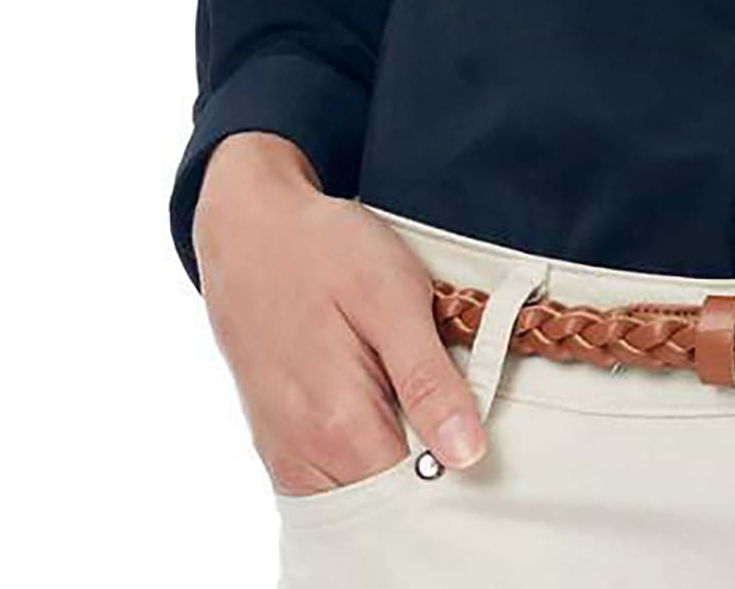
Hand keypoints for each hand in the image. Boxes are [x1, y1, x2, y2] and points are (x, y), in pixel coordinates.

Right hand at [194, 133, 486, 496]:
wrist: (251, 232)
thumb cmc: (328, 253)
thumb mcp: (395, 299)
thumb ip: (429, 382)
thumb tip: (467, 455)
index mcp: (339, 423)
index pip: (414, 493)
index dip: (458, 471)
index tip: (483, 435)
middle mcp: (303, 453)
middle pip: (384, 502)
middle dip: (429, 474)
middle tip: (458, 414)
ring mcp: (283, 452)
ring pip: (355, 495)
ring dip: (396, 466)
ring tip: (423, 406)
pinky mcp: (276, 441)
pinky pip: (327, 481)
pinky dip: (363, 462)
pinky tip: (386, 414)